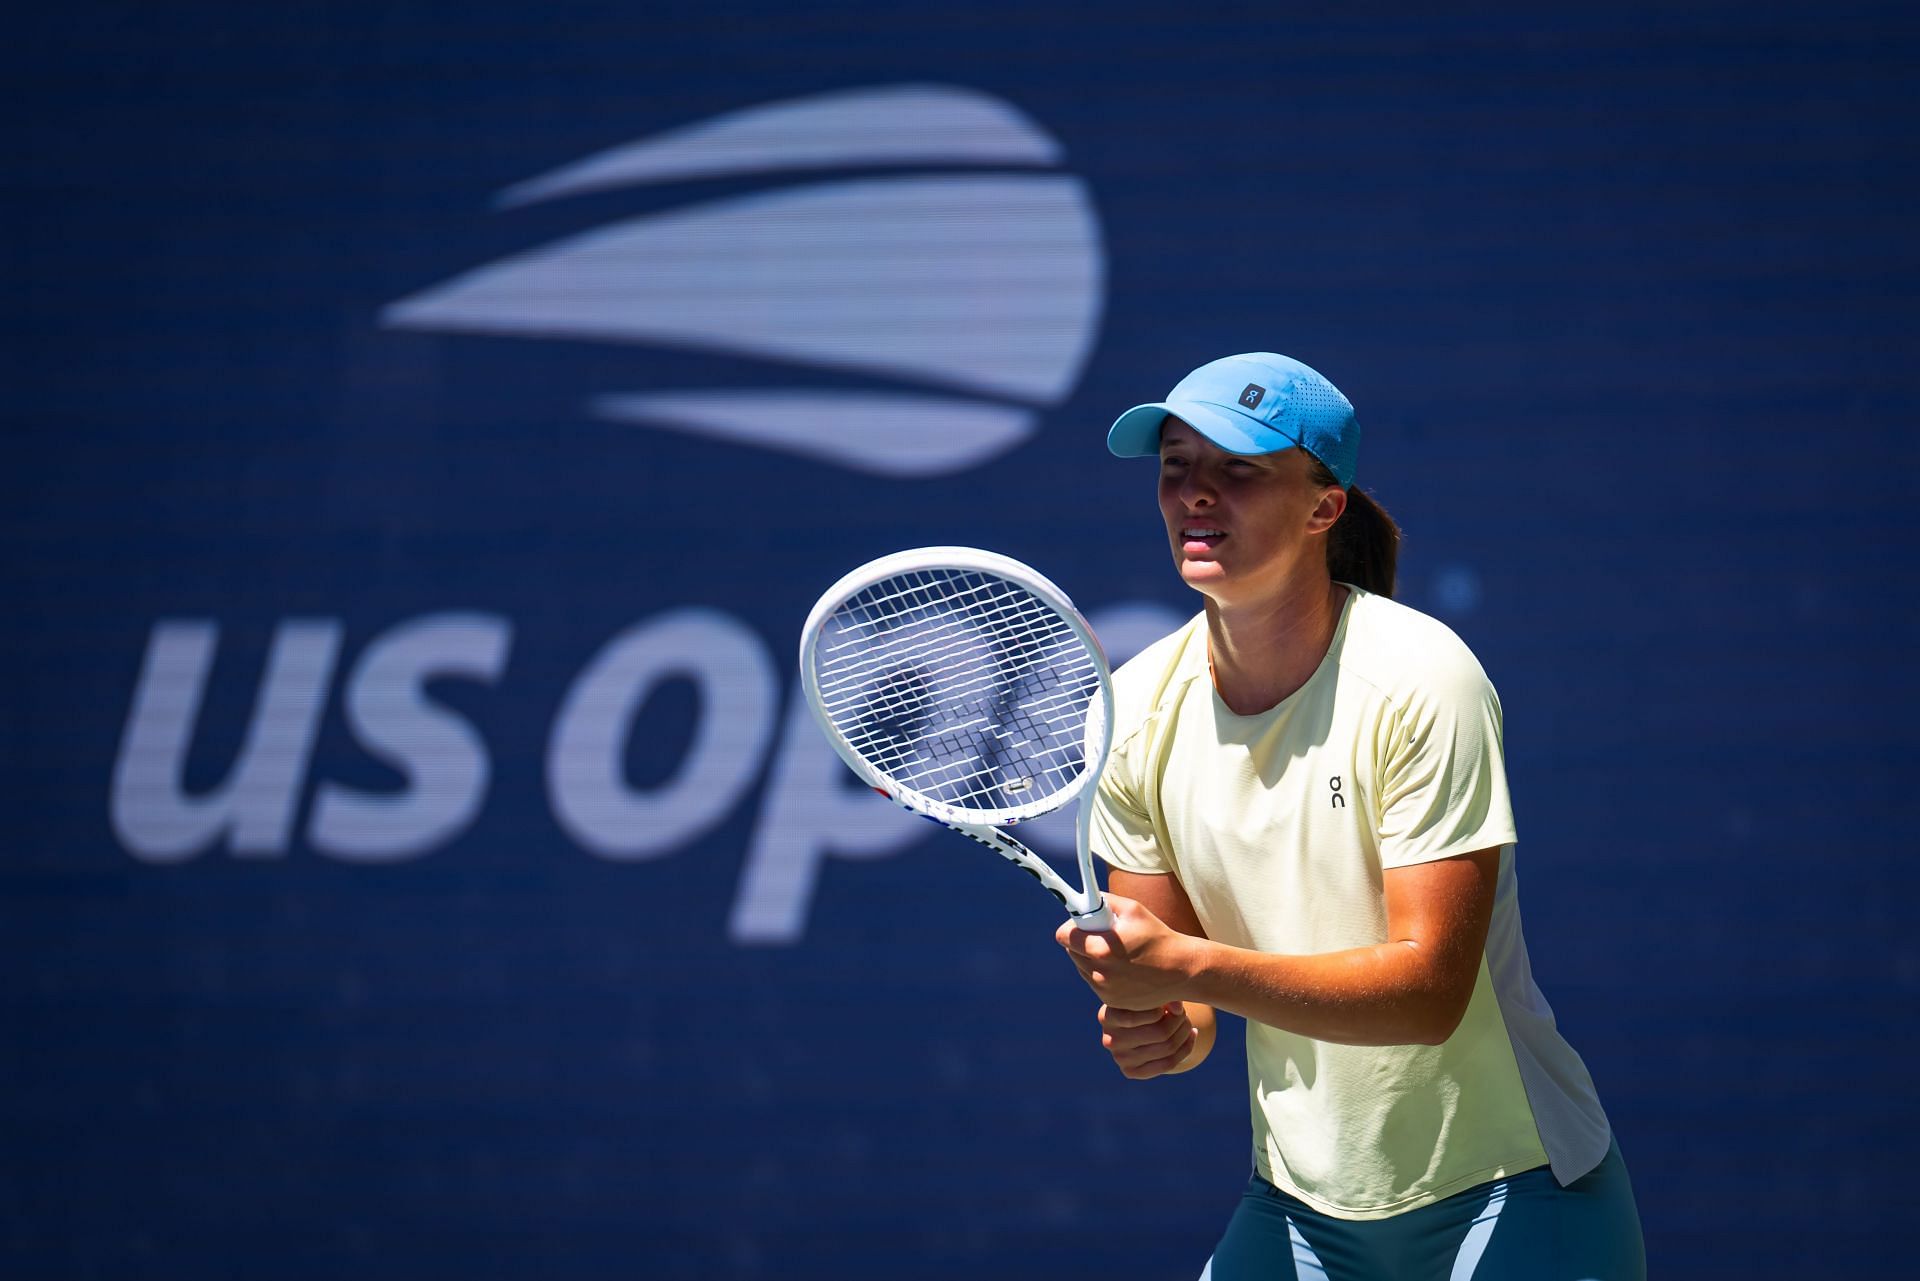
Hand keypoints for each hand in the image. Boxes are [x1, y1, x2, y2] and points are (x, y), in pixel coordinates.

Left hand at [1054, 893, 1199, 1009]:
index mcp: (1100, 950)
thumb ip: (1103, 902)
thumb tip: (1084, 901)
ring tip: (1116, 952)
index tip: (1081, 923)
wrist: (1181, 970)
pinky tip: (1123, 967)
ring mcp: (1104, 990)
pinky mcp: (1112, 1002)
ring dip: (1091, 958)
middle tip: (1102, 934)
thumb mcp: (1133, 909)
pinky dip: (1103, 973)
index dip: (1071, 927)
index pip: (1063, 936)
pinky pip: (1095, 982)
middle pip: (1071, 952)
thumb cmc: (1158, 936)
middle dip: (1082, 941)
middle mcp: (1098, 974)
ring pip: (1082, 968)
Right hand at [1097, 1002, 1197, 1079]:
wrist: (1136, 1023)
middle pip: (1158, 1033)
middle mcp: (1109, 1040)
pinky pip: (1168, 1064)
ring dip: (1184, 1032)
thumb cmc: (1142, 1001)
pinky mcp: (1132, 1072)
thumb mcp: (1148, 994)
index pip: (1138, 1015)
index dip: (1162, 1007)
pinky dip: (1187, 1048)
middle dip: (1178, 1020)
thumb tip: (1178, 1009)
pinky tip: (1192, 1034)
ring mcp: (1120, 1059)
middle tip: (1183, 1013)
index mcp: (1106, 1016)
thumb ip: (1163, 995)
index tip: (1171, 1002)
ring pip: (1167, 1048)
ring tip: (1187, 1021)